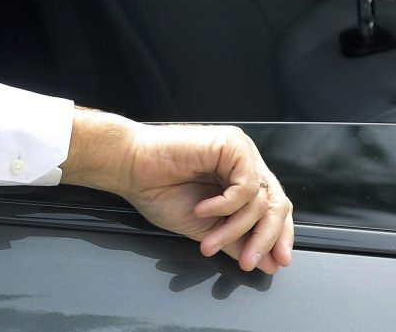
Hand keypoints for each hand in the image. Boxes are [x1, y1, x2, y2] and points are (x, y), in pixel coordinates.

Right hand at [60, 110, 293, 273]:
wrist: (130, 168)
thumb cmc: (155, 189)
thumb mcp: (203, 227)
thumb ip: (236, 241)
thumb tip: (268, 263)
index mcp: (238, 179)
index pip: (273, 209)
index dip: (278, 237)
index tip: (274, 264)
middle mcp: (243, 163)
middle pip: (276, 204)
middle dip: (264, 238)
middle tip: (249, 261)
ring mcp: (239, 152)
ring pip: (261, 200)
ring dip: (235, 228)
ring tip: (209, 240)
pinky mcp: (231, 144)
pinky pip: (246, 186)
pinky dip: (226, 205)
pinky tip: (202, 209)